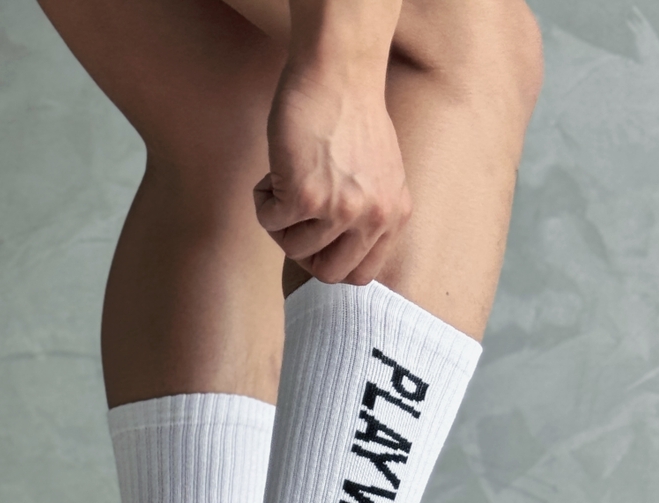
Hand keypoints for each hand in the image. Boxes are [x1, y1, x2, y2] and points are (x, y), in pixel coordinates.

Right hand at [253, 61, 411, 286]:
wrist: (337, 71)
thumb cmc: (352, 115)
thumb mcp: (380, 176)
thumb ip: (369, 214)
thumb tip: (337, 249)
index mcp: (395, 216)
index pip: (361, 275)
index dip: (332, 262)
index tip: (317, 240)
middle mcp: (373, 218)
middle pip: (328, 274)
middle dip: (304, 251)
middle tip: (295, 220)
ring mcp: (340, 210)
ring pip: (294, 249)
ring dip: (280, 222)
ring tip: (283, 185)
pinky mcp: (306, 195)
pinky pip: (270, 222)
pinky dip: (263, 201)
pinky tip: (272, 173)